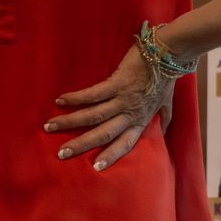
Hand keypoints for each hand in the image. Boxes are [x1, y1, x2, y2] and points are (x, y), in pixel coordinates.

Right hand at [45, 46, 174, 170]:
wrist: (169, 52)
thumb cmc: (166, 76)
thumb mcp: (167, 101)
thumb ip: (164, 117)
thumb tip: (164, 130)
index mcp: (141, 120)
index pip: (125, 144)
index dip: (111, 156)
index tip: (96, 168)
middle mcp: (130, 113)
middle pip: (103, 134)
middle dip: (81, 145)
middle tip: (61, 153)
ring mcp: (123, 98)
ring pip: (93, 116)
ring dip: (70, 122)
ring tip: (50, 126)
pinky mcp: (117, 82)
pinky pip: (93, 94)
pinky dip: (76, 98)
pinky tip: (60, 101)